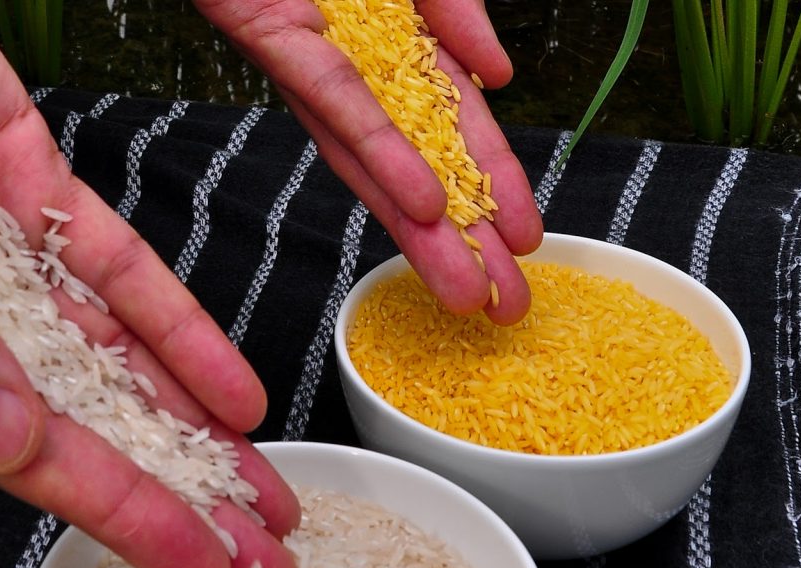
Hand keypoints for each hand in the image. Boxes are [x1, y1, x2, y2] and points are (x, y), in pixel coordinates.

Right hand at [0, 1, 299, 567]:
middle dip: (188, 494)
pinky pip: (114, 266)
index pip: (38, 462)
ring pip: (118, 359)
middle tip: (268, 555)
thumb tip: (6, 437)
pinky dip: (177, 326)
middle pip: (95, 427)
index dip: (128, 520)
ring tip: (266, 487)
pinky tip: (235, 390)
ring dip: (198, 427)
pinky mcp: (21, 181)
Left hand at [194, 0, 543, 324]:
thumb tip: (501, 79)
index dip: (492, 193)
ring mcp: (315, 64)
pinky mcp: (275, 36)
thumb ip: (460, 12)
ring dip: (422, 228)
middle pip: (414, 171)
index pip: (452, 139)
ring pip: (375, 159)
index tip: (526, 245)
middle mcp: (356, 77)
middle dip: (463, 242)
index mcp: (393, 58)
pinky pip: (335, 100)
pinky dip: (381, 151)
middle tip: (503, 305)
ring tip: (464, 285)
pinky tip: (422, 202)